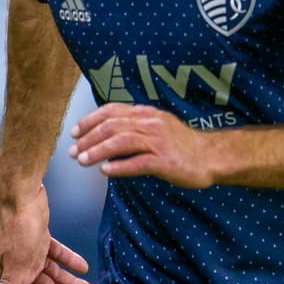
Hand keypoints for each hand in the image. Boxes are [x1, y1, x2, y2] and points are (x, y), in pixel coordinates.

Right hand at [0, 185, 92, 283]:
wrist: (22, 194)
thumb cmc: (20, 229)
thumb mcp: (19, 260)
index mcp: (13, 273)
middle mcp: (19, 265)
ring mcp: (30, 251)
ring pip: (52, 272)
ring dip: (70, 281)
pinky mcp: (39, 236)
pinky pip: (56, 253)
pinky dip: (69, 260)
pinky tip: (83, 267)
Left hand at [70, 104, 215, 187]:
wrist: (210, 156)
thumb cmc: (181, 145)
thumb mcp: (157, 127)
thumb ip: (134, 127)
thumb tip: (105, 135)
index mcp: (146, 113)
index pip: (112, 111)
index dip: (90, 120)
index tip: (75, 132)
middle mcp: (151, 123)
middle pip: (112, 126)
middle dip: (89, 138)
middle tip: (73, 151)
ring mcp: (158, 141)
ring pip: (121, 142)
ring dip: (98, 151)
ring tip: (83, 161)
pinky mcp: (165, 161)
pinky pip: (138, 162)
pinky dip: (119, 167)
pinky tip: (106, 171)